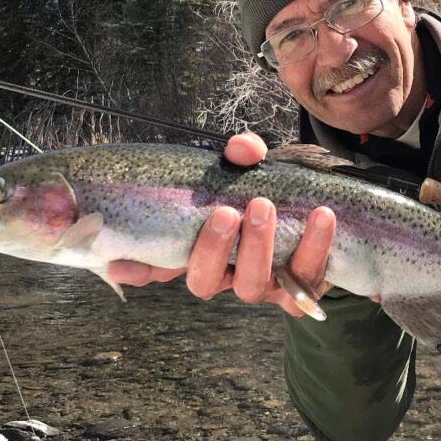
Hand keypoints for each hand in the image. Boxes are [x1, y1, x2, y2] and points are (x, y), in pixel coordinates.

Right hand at [105, 132, 337, 316]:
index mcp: (198, 248)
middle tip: (226, 212)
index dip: (137, 268)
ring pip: (251, 286)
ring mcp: (261, 285)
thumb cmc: (269, 191)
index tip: (118, 261)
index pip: (157, 265)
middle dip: (213, 248)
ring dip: (258, 247)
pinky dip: (315, 246)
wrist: (322, 213)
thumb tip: (240, 150)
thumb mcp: (249, 168)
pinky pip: (304, 280)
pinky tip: (322, 216)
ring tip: (266, 205)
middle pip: (204, 281)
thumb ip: (241, 157)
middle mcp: (225, 273)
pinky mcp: (299, 290)